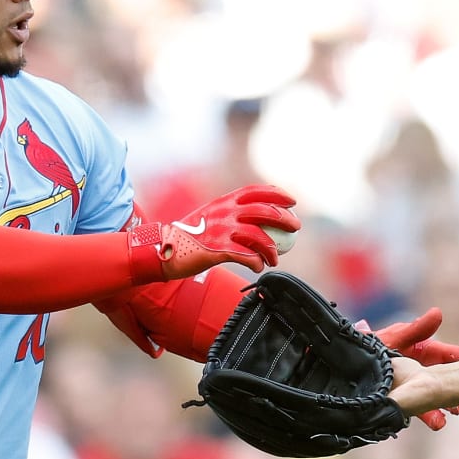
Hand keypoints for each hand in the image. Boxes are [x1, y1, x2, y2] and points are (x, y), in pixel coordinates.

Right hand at [129, 185, 298, 281]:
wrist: (163, 249)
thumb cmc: (189, 235)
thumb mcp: (209, 216)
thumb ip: (229, 213)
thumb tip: (256, 217)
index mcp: (224, 202)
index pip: (255, 191)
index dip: (277, 194)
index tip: (292, 201)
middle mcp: (224, 213)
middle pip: (263, 212)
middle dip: (284, 219)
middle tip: (295, 228)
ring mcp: (221, 231)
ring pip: (258, 237)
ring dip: (272, 250)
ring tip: (274, 259)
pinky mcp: (217, 251)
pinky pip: (245, 256)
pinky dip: (256, 262)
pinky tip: (258, 267)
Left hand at [364, 308, 458, 430]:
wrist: (345, 366)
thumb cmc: (370, 346)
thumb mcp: (394, 337)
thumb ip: (416, 330)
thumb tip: (438, 314)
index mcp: (423, 351)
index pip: (449, 354)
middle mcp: (422, 370)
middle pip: (446, 379)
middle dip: (458, 390)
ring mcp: (413, 387)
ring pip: (434, 399)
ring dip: (444, 408)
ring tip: (452, 415)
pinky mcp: (402, 401)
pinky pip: (417, 411)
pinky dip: (427, 416)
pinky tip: (436, 422)